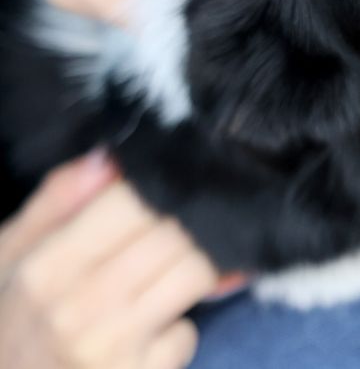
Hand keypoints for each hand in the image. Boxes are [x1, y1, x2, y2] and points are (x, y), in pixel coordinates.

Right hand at [0, 152, 216, 368]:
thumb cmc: (10, 325)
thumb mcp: (9, 259)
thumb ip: (55, 203)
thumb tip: (108, 158)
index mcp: (42, 269)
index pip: (131, 202)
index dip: (151, 195)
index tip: (150, 202)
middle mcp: (76, 307)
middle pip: (173, 235)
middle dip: (179, 230)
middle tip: (164, 241)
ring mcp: (110, 347)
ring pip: (195, 274)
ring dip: (189, 272)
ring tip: (161, 280)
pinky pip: (188, 333)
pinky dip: (177, 330)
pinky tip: (149, 332)